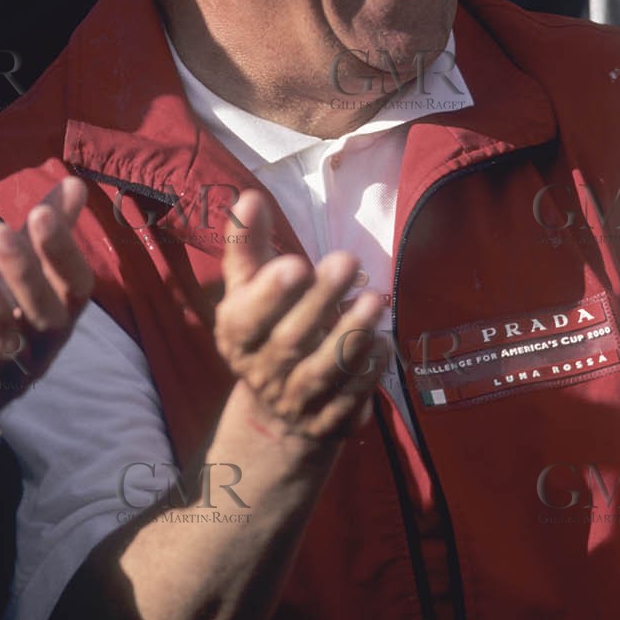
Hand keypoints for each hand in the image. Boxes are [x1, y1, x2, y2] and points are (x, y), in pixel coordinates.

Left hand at [0, 176, 93, 437]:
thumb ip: (46, 236)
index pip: (76, 288)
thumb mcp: (19, 277)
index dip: (63, 253)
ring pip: (4, 343)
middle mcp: (40, 351)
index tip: (42, 212)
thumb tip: (75, 184)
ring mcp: (5, 379)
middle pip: (44, 316)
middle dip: (24, 273)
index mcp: (57, 318)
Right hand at [214, 190, 384, 446]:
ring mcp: (295, 402)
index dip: (270, 294)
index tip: (297, 263)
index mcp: (237, 336)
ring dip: (350, 336)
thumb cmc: (267, 328)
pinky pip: (349, 400)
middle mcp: (262, 372)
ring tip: (373, 300)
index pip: (246, 319)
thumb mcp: (249, 289)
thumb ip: (248, 245)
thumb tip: (249, 196)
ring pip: (322, 372)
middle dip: (320, 301)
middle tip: (348, 260)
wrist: (277, 413)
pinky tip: (383, 345)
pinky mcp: (328, 423)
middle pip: (290, 340)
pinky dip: (367, 375)